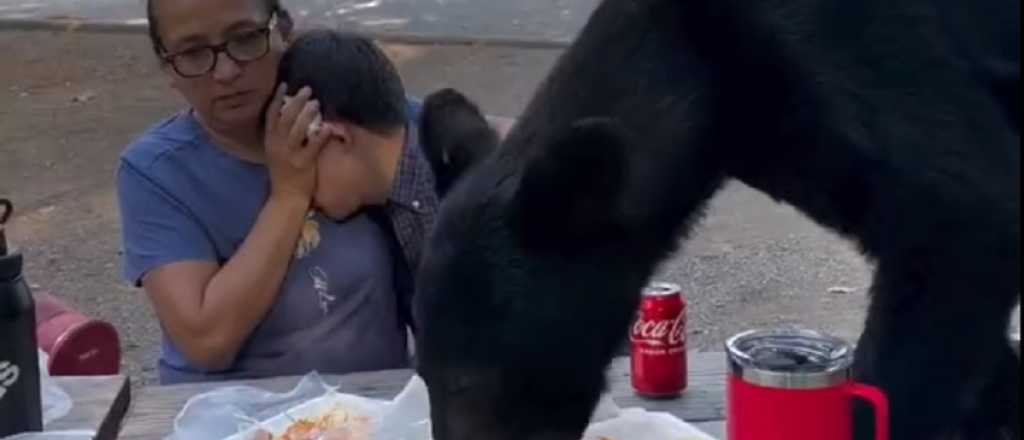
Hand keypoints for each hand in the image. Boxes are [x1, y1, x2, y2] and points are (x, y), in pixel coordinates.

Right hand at [264, 83, 329, 201]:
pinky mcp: (304, 163)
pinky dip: (321, 135)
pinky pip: (313, 146)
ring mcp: (290, 154)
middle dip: (296, 101)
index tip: (284, 85)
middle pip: (285, 118)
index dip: (276, 98)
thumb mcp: (276, 151)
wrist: (286, 197)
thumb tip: (292, 113)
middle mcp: (278, 145)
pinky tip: (328, 126)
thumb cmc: (284, 172)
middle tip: (307, 90)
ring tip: (316, 102)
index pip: (270, 115)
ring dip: (307, 114)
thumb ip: (281, 135)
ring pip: (298, 129)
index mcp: (270, 141)